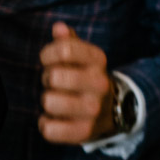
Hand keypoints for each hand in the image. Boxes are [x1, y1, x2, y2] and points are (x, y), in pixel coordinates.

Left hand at [39, 22, 114, 143]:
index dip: (48, 54)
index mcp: (98, 61)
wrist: (112, 111)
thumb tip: (58, 27)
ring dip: (47, 101)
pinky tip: (55, 120)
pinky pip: (50, 129)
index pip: (63, 50)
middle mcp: (100, 84)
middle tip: (55, 83)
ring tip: (57, 100)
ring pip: (49, 102)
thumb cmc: (86, 78)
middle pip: (54, 76)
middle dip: (47, 79)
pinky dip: (47, 125)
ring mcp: (94, 109)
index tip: (49, 60)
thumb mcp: (82, 57)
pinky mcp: (85, 132)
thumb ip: (69, 42)